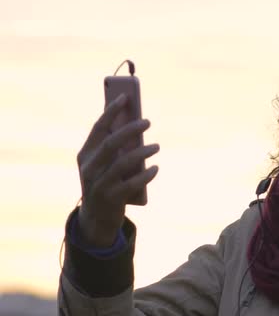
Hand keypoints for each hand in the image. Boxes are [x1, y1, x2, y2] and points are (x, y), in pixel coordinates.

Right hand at [76, 94, 159, 247]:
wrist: (96, 218)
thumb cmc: (105, 183)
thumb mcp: (105, 164)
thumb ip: (116, 147)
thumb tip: (135, 122)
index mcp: (86, 154)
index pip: (98, 128)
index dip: (111, 111)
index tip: (125, 96)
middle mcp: (89, 167)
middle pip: (111, 142)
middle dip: (130, 129)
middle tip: (147, 121)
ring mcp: (99, 184)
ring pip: (123, 162)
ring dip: (142, 152)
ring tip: (157, 146)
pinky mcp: (111, 198)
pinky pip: (131, 183)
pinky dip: (145, 174)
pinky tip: (155, 168)